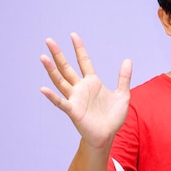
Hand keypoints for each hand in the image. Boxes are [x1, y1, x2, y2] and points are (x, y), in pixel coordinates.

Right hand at [40, 33, 132, 148]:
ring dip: (51, 70)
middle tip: (49, 40)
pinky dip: (52, 96)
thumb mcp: (122, 95)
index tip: (73, 35)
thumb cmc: (113, 117)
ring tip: (43, 57)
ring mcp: (75, 98)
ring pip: (60, 81)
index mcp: (92, 82)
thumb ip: (124, 78)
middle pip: (67, 68)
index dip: (79, 49)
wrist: (108, 135)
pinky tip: (43, 89)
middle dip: (59, 54)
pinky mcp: (73, 111)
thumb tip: (128, 60)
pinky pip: (61, 102)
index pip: (84, 61)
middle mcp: (81, 88)